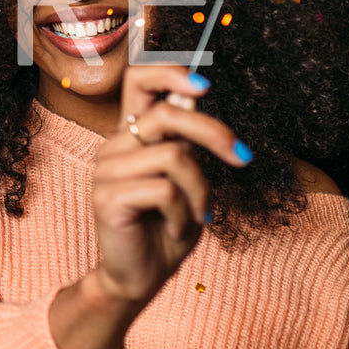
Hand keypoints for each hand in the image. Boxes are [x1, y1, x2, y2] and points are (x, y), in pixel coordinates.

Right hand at [91, 66, 249, 306]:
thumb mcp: (187, 181)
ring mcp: (106, 171)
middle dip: (214, 132)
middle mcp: (115, 146)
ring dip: (201, 190)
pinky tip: (174, 227)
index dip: (169, 72)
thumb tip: (197, 102)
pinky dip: (184, 212)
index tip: (204, 86)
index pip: (137, 81)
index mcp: (132, 135)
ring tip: (198, 214)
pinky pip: (164, 191)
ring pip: (174, 157)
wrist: (141, 276)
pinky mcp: (106, 198)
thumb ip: (186, 144)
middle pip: (168, 113)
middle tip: (242, 158)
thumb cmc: (167, 227)